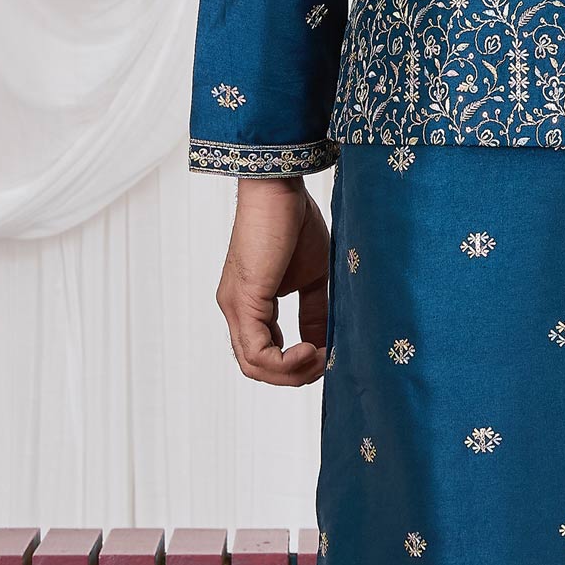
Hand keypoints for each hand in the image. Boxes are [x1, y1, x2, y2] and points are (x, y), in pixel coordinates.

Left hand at [215, 178, 330, 385]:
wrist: (279, 188)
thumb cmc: (294, 221)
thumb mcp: (312, 277)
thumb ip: (315, 312)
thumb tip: (326, 343)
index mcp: (251, 305)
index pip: (265, 354)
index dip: (297, 365)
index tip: (329, 357)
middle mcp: (236, 310)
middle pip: (256, 368)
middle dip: (295, 376)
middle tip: (327, 363)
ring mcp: (235, 307)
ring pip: (253, 366)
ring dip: (292, 373)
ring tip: (322, 357)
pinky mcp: (243, 300)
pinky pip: (256, 351)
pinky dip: (284, 361)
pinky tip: (311, 349)